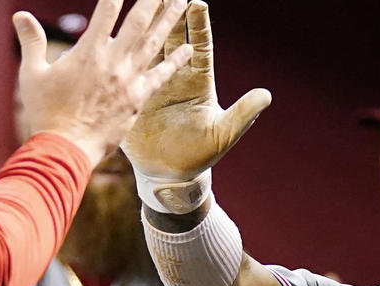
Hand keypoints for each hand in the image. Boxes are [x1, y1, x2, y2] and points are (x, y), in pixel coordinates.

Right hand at [14, 0, 193, 168]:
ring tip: (183, 1)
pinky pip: (161, 76)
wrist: (66, 147)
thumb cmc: (45, 112)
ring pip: (154, 43)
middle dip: (153, 0)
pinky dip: (176, 61)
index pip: (106, 11)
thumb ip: (32, 42)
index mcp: (88, 52)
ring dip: (170, 20)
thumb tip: (20, 14)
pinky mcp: (138, 99)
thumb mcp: (33, 74)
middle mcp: (113, 62)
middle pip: (138, 22)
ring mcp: (128, 80)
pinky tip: (189, 48)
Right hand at [121, 1, 272, 179]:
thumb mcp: (224, 134)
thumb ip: (244, 113)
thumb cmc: (200, 154)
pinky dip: (120, 52)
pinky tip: (112, 33)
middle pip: (171, 38)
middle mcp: (174, 77)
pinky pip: (125, 70)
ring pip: (146, 48)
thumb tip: (266, 95)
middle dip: (169, 13)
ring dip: (143, 26)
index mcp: (197, 82)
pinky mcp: (132, 95)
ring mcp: (150, 84)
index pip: (198, 46)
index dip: (197, 26)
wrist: (170, 175)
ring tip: (141, 3)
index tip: (197, 3)